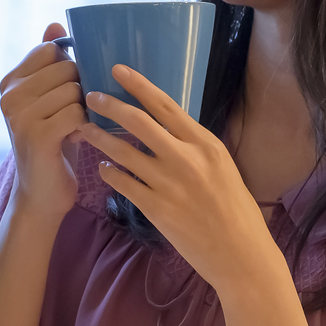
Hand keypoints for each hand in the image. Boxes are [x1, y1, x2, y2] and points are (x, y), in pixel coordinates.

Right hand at [0, 23, 87, 227]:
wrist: (42, 193)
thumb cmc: (53, 142)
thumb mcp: (51, 99)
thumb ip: (50, 63)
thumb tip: (55, 23)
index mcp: (10, 82)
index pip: (50, 50)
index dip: (70, 66)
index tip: (70, 90)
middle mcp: (9, 96)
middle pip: (65, 68)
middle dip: (81, 89)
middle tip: (77, 113)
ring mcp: (19, 116)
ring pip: (74, 90)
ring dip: (85, 108)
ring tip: (77, 126)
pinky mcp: (36, 136)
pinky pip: (76, 112)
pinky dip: (86, 124)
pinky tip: (80, 137)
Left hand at [78, 66, 280, 294]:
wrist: (241, 254)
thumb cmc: (236, 211)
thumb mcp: (223, 167)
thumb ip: (195, 148)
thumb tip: (169, 130)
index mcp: (205, 144)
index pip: (166, 105)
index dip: (139, 85)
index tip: (117, 70)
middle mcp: (186, 159)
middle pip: (138, 123)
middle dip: (110, 106)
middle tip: (90, 97)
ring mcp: (169, 184)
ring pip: (123, 152)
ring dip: (100, 138)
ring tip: (84, 130)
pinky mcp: (156, 209)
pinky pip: (123, 184)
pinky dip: (109, 173)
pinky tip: (102, 168)